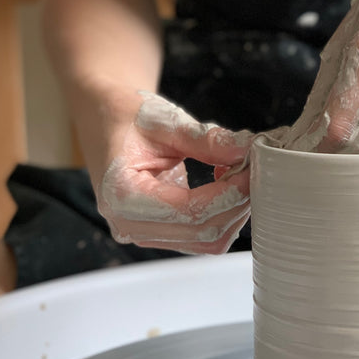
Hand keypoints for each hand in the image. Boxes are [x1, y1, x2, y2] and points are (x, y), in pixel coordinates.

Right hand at [96, 92, 253, 253]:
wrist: (104, 120)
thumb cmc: (125, 116)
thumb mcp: (165, 119)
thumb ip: (206, 139)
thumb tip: (248, 151)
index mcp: (122, 196)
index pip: (191, 212)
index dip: (230, 193)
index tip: (252, 167)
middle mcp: (129, 225)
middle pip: (203, 234)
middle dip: (237, 203)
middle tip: (254, 169)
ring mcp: (144, 234)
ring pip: (207, 241)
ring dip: (233, 210)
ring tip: (240, 173)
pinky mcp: (159, 233)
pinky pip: (202, 236)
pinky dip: (223, 213)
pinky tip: (227, 184)